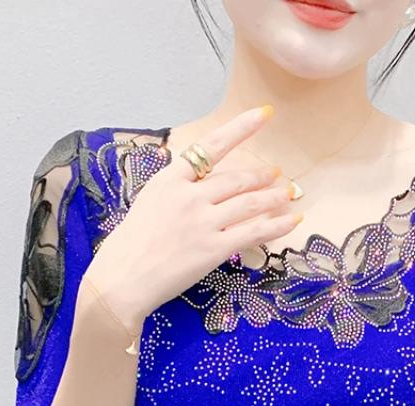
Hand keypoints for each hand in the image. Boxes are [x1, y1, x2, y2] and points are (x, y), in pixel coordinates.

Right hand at [85, 105, 301, 330]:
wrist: (121, 281)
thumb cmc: (128, 248)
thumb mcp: (147, 204)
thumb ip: (173, 190)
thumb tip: (193, 180)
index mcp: (169, 181)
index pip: (211, 147)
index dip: (241, 128)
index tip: (264, 115)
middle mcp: (189, 196)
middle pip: (236, 179)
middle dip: (261, 175)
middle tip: (277, 174)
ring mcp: (203, 222)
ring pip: (250, 203)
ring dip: (274, 197)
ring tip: (288, 193)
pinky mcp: (214, 248)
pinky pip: (254, 232)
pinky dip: (277, 224)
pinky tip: (293, 219)